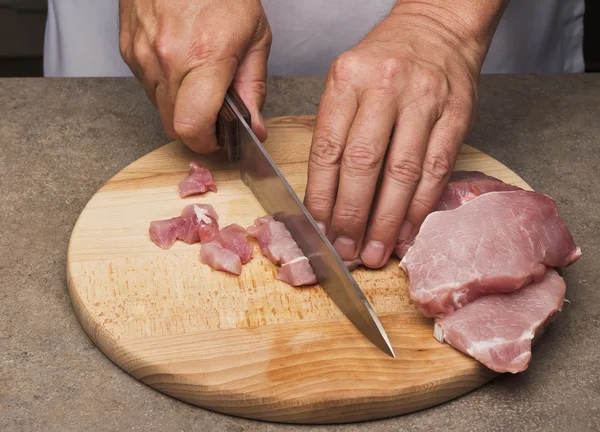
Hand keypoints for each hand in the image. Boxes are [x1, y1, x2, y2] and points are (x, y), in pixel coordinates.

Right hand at [119, 0, 271, 151]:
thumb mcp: (255, 39)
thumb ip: (254, 89)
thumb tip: (254, 128)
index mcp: (205, 57)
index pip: (192, 126)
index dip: (206, 142)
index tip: (218, 138)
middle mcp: (167, 59)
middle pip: (173, 126)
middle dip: (195, 129)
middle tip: (213, 114)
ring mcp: (142, 54)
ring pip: (159, 108)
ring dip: (180, 106)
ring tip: (198, 79)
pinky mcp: (128, 49)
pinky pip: (146, 86)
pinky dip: (165, 86)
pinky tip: (180, 64)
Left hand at [304, 2, 499, 267]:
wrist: (438, 28)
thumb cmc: (385, 61)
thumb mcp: (346, 80)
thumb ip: (335, 131)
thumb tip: (326, 196)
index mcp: (348, 79)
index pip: (328, 148)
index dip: (322, 195)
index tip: (319, 227)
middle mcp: (385, 88)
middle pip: (363, 164)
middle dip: (352, 216)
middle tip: (346, 249)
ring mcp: (425, 101)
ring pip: (402, 174)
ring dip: (387, 221)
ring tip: (375, 251)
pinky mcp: (456, 116)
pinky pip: (435, 171)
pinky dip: (419, 208)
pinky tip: (407, 232)